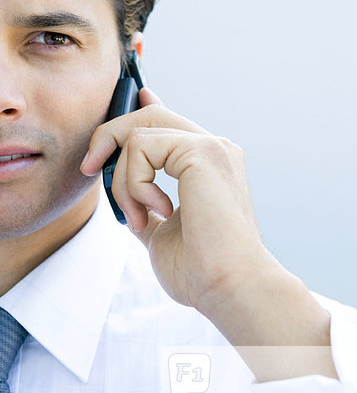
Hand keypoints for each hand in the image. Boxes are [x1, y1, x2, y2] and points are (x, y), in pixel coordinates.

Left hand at [79, 87, 266, 312]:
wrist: (229, 287)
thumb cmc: (201, 269)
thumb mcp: (162, 232)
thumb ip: (146, 206)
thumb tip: (124, 195)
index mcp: (210, 166)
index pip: (170, 122)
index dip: (144, 106)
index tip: (128, 105)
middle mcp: (214, 149)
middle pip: (151, 115)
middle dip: (111, 137)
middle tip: (90, 170)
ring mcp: (211, 147)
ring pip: (140, 131)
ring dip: (123, 178)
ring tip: (140, 217)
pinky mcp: (203, 152)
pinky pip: (142, 146)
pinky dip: (133, 181)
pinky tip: (155, 210)